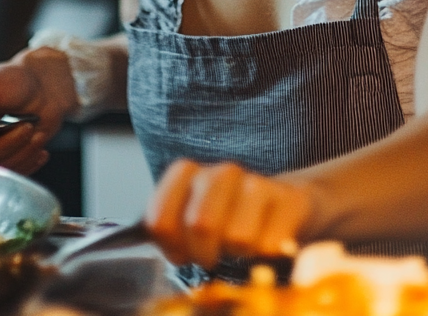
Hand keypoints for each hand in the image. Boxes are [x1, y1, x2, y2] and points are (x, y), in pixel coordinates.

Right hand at [0, 47, 77, 174]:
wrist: (43, 86)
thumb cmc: (13, 80)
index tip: (1, 128)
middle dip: (7, 146)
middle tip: (27, 127)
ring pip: (0, 171)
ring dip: (23, 153)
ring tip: (36, 132)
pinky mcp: (8, 161)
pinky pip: (15, 174)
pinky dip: (30, 161)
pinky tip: (39, 144)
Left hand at [145, 159, 315, 268]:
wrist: (287, 206)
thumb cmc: (231, 218)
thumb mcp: (190, 222)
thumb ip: (165, 230)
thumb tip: (137, 245)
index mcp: (189, 174)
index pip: (160, 218)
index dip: (169, 245)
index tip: (180, 251)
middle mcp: (222, 172)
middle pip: (200, 225)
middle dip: (204, 253)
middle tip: (213, 255)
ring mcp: (258, 183)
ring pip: (238, 236)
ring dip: (239, 254)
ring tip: (241, 246)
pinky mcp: (290, 199)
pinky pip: (270, 244)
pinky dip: (266, 256)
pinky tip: (268, 242)